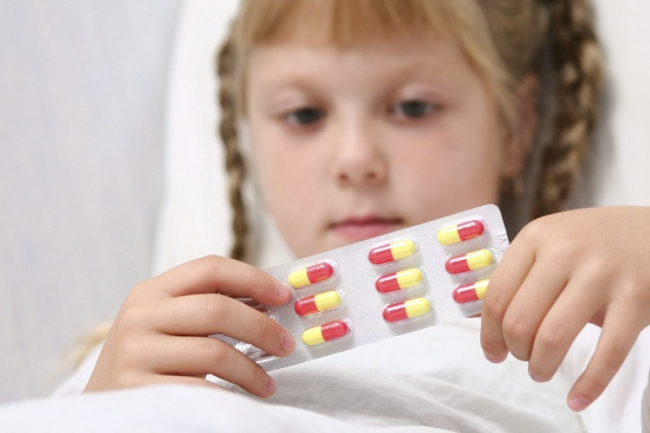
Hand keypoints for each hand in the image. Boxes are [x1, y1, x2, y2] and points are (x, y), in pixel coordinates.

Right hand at [85, 255, 294, 396]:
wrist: (102, 409)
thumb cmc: (149, 362)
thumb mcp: (167, 325)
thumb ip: (207, 309)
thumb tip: (273, 305)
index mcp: (151, 292)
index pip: (210, 268)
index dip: (253, 278)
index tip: (284, 295)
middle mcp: (139, 316)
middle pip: (217, 309)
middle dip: (262, 328)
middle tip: (287, 345)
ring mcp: (135, 353)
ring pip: (214, 353)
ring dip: (252, 370)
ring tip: (268, 384)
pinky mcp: (137, 391)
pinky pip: (200, 389)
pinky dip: (230, 395)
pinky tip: (243, 400)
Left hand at [481, 206, 649, 410]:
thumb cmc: (594, 244)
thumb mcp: (552, 242)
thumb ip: (521, 274)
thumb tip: (484, 320)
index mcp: (536, 237)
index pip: (496, 295)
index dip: (488, 333)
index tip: (492, 352)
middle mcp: (565, 251)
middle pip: (520, 320)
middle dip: (515, 351)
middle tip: (522, 359)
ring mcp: (602, 274)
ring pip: (553, 337)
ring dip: (541, 366)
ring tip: (542, 371)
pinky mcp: (636, 297)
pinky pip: (607, 352)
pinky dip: (589, 384)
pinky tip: (577, 397)